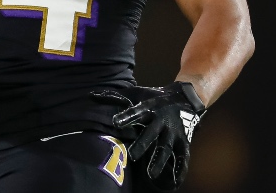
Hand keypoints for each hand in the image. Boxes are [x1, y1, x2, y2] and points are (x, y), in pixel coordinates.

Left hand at [91, 82, 206, 190]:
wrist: (184, 99)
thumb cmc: (153, 98)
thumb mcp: (136, 93)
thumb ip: (115, 97)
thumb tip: (91, 95)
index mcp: (149, 107)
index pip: (136, 112)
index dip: (126, 117)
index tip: (115, 122)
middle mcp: (162, 120)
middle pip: (151, 134)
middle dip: (142, 145)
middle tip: (131, 156)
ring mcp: (174, 132)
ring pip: (165, 148)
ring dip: (158, 161)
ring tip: (151, 174)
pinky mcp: (183, 141)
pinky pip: (183, 157)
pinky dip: (181, 169)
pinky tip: (175, 182)